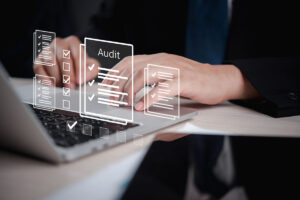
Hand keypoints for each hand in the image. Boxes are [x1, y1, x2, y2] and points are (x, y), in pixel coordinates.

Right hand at [33, 36, 98, 88]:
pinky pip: (39, 68)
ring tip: (63, 88)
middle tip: (71, 87)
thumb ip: (92, 69)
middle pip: (63, 57)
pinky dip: (45, 78)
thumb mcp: (91, 68)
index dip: (79, 68)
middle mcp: (59, 43)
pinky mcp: (38, 61)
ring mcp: (47, 51)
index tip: (80, 81)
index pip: (77, 52)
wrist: (69, 73)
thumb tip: (83, 76)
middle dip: (68, 74)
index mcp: (73, 42)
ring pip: (50, 62)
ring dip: (57, 77)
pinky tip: (52, 86)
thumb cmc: (81, 69)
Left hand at [103, 53, 258, 109]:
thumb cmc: (193, 81)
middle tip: (113, 100)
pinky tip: (141, 107)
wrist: (218, 79)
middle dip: (119, 85)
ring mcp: (174, 70)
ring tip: (125, 104)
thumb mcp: (169, 75)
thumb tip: (134, 94)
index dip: (115, 73)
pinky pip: (162, 89)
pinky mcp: (184, 81)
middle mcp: (163, 61)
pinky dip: (149, 98)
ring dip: (130, 90)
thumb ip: (153, 79)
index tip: (106, 86)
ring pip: (144, 75)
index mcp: (158, 59)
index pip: (130, 61)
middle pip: (133, 68)